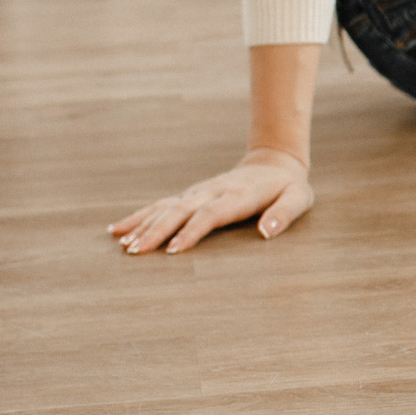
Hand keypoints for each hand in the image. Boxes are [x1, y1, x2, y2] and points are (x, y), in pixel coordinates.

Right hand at [109, 148, 313, 254]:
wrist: (274, 163)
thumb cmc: (288, 188)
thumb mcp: (298, 199)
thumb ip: (284, 214)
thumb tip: (267, 232)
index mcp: (238, 196)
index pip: (210, 214)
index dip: (191, 231)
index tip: (173, 249)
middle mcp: (212, 192)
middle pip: (180, 211)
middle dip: (156, 231)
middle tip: (135, 251)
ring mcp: (198, 193)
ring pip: (165, 207)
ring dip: (143, 224)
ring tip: (122, 244)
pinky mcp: (190, 195)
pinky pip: (160, 205)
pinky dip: (139, 216)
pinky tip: (117, 229)